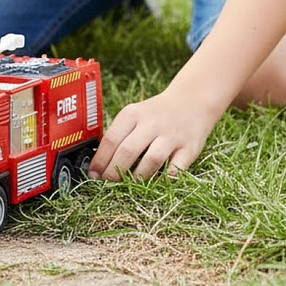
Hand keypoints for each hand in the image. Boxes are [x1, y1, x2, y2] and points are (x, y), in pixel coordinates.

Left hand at [86, 89, 219, 181]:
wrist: (192, 101)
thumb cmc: (155, 114)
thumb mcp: (134, 115)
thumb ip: (119, 135)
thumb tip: (97, 164)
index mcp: (133, 113)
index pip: (111, 139)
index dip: (99, 160)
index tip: (93, 174)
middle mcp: (152, 123)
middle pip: (128, 151)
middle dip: (114, 172)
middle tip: (108, 183)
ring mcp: (172, 136)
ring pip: (151, 160)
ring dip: (137, 177)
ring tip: (130, 184)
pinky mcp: (189, 148)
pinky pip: (176, 169)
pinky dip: (165, 179)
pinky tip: (157, 181)